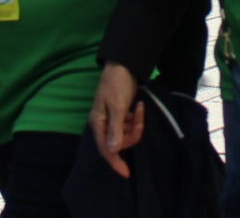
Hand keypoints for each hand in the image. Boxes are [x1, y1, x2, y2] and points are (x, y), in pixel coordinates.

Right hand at [89, 63, 146, 177]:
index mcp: (98, 123)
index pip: (106, 148)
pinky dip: (136, 120)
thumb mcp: (117, 106)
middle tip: (139, 120)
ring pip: (126, 134)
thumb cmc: (116, 85)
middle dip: (132, 134)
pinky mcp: (121, 115)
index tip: (126, 173)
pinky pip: (129, 125)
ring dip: (136, 125)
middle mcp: (104, 124)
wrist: (123, 66)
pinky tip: (139, 107)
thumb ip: (115, 128)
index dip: (115, 162)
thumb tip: (113, 150)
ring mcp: (112, 119)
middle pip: (118, 142)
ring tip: (140, 109)